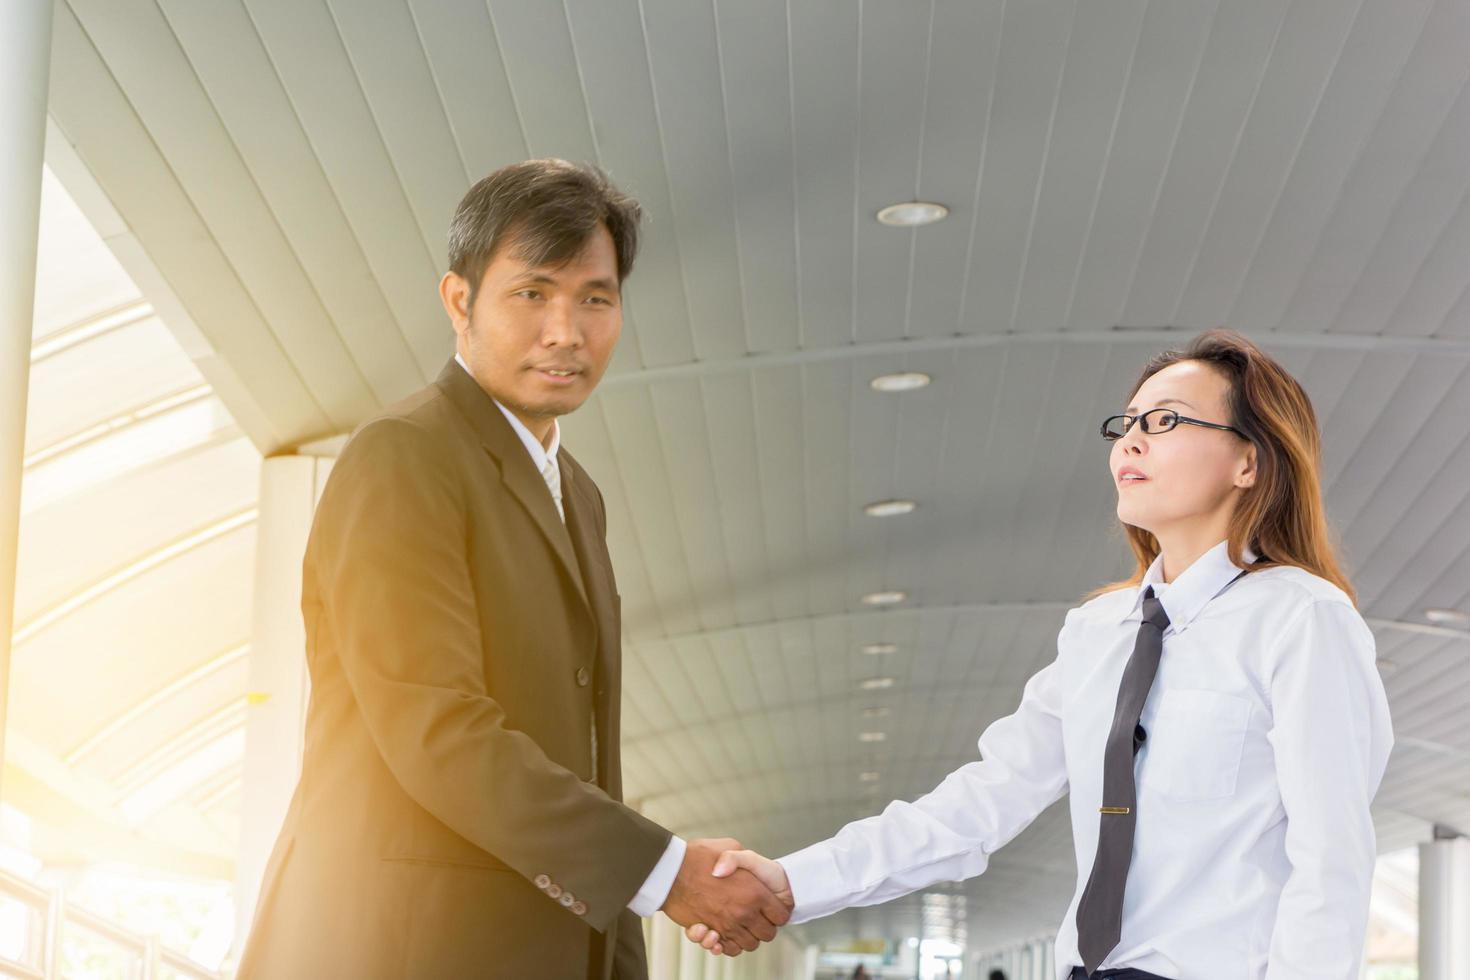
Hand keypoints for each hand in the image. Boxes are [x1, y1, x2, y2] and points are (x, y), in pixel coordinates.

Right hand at [661, 839, 791, 954]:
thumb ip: (744, 859)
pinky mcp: (710, 934)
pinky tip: (724, 932)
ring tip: (739, 924)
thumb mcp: (730, 846)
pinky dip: (728, 945)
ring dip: (746, 937)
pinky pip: (728, 949)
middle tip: (756, 916)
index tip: (770, 907)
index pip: (781, 915)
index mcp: (755, 891)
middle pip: (768, 933)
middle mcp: (744, 912)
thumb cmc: (698, 857)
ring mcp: (728, 925)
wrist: (669, 871)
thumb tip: (748, 870)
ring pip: (750, 944)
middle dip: (764, 926)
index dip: (777, 911)